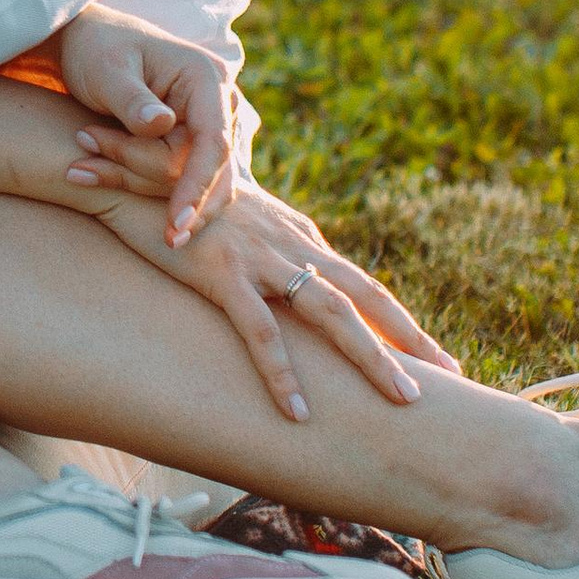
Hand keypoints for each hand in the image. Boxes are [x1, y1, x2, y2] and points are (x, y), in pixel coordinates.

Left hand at [54, 6, 240, 243]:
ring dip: (128, 176)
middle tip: (81, 167)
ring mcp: (207, 127)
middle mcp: (218, 104)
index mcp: (206, 78)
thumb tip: (161, 124)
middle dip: (141, 176)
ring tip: (79, 166)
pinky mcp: (190, 144)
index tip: (176, 226)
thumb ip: (131, 99)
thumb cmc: (95, 48)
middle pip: (198, 169)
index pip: (214, 144)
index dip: (197, 187)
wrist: (87, 42)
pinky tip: (90, 173)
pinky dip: (130, 178)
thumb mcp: (106, 70)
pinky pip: (169, 178)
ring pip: (181, 180)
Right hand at [92, 174, 463, 422]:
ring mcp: (257, 258)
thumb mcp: (228, 219)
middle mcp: (287, 244)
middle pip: (363, 296)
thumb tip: (281, 269)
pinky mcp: (220, 274)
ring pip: (329, 313)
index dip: (396, 318)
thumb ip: (262, 242)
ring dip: (370, 358)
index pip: (357, 283)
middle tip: (453, 376)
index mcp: (293, 235)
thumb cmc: (172, 194)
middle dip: (410, 338)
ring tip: (403, 401)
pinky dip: (282, 374)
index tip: (431, 355)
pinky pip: (259, 332)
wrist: (125, 167)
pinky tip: (298, 412)